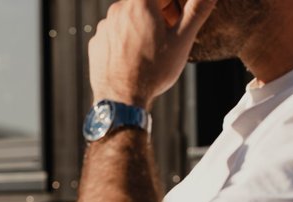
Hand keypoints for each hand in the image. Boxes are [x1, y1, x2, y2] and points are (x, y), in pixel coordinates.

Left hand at [88, 0, 216, 107]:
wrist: (122, 100)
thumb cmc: (153, 71)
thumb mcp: (182, 39)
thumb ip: (197, 10)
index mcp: (140, 3)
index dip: (173, 6)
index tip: (176, 22)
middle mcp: (118, 9)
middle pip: (144, 3)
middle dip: (158, 15)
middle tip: (166, 38)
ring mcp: (104, 27)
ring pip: (129, 19)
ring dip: (141, 28)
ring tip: (150, 52)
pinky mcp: (96, 43)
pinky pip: (115, 34)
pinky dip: (125, 41)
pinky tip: (134, 59)